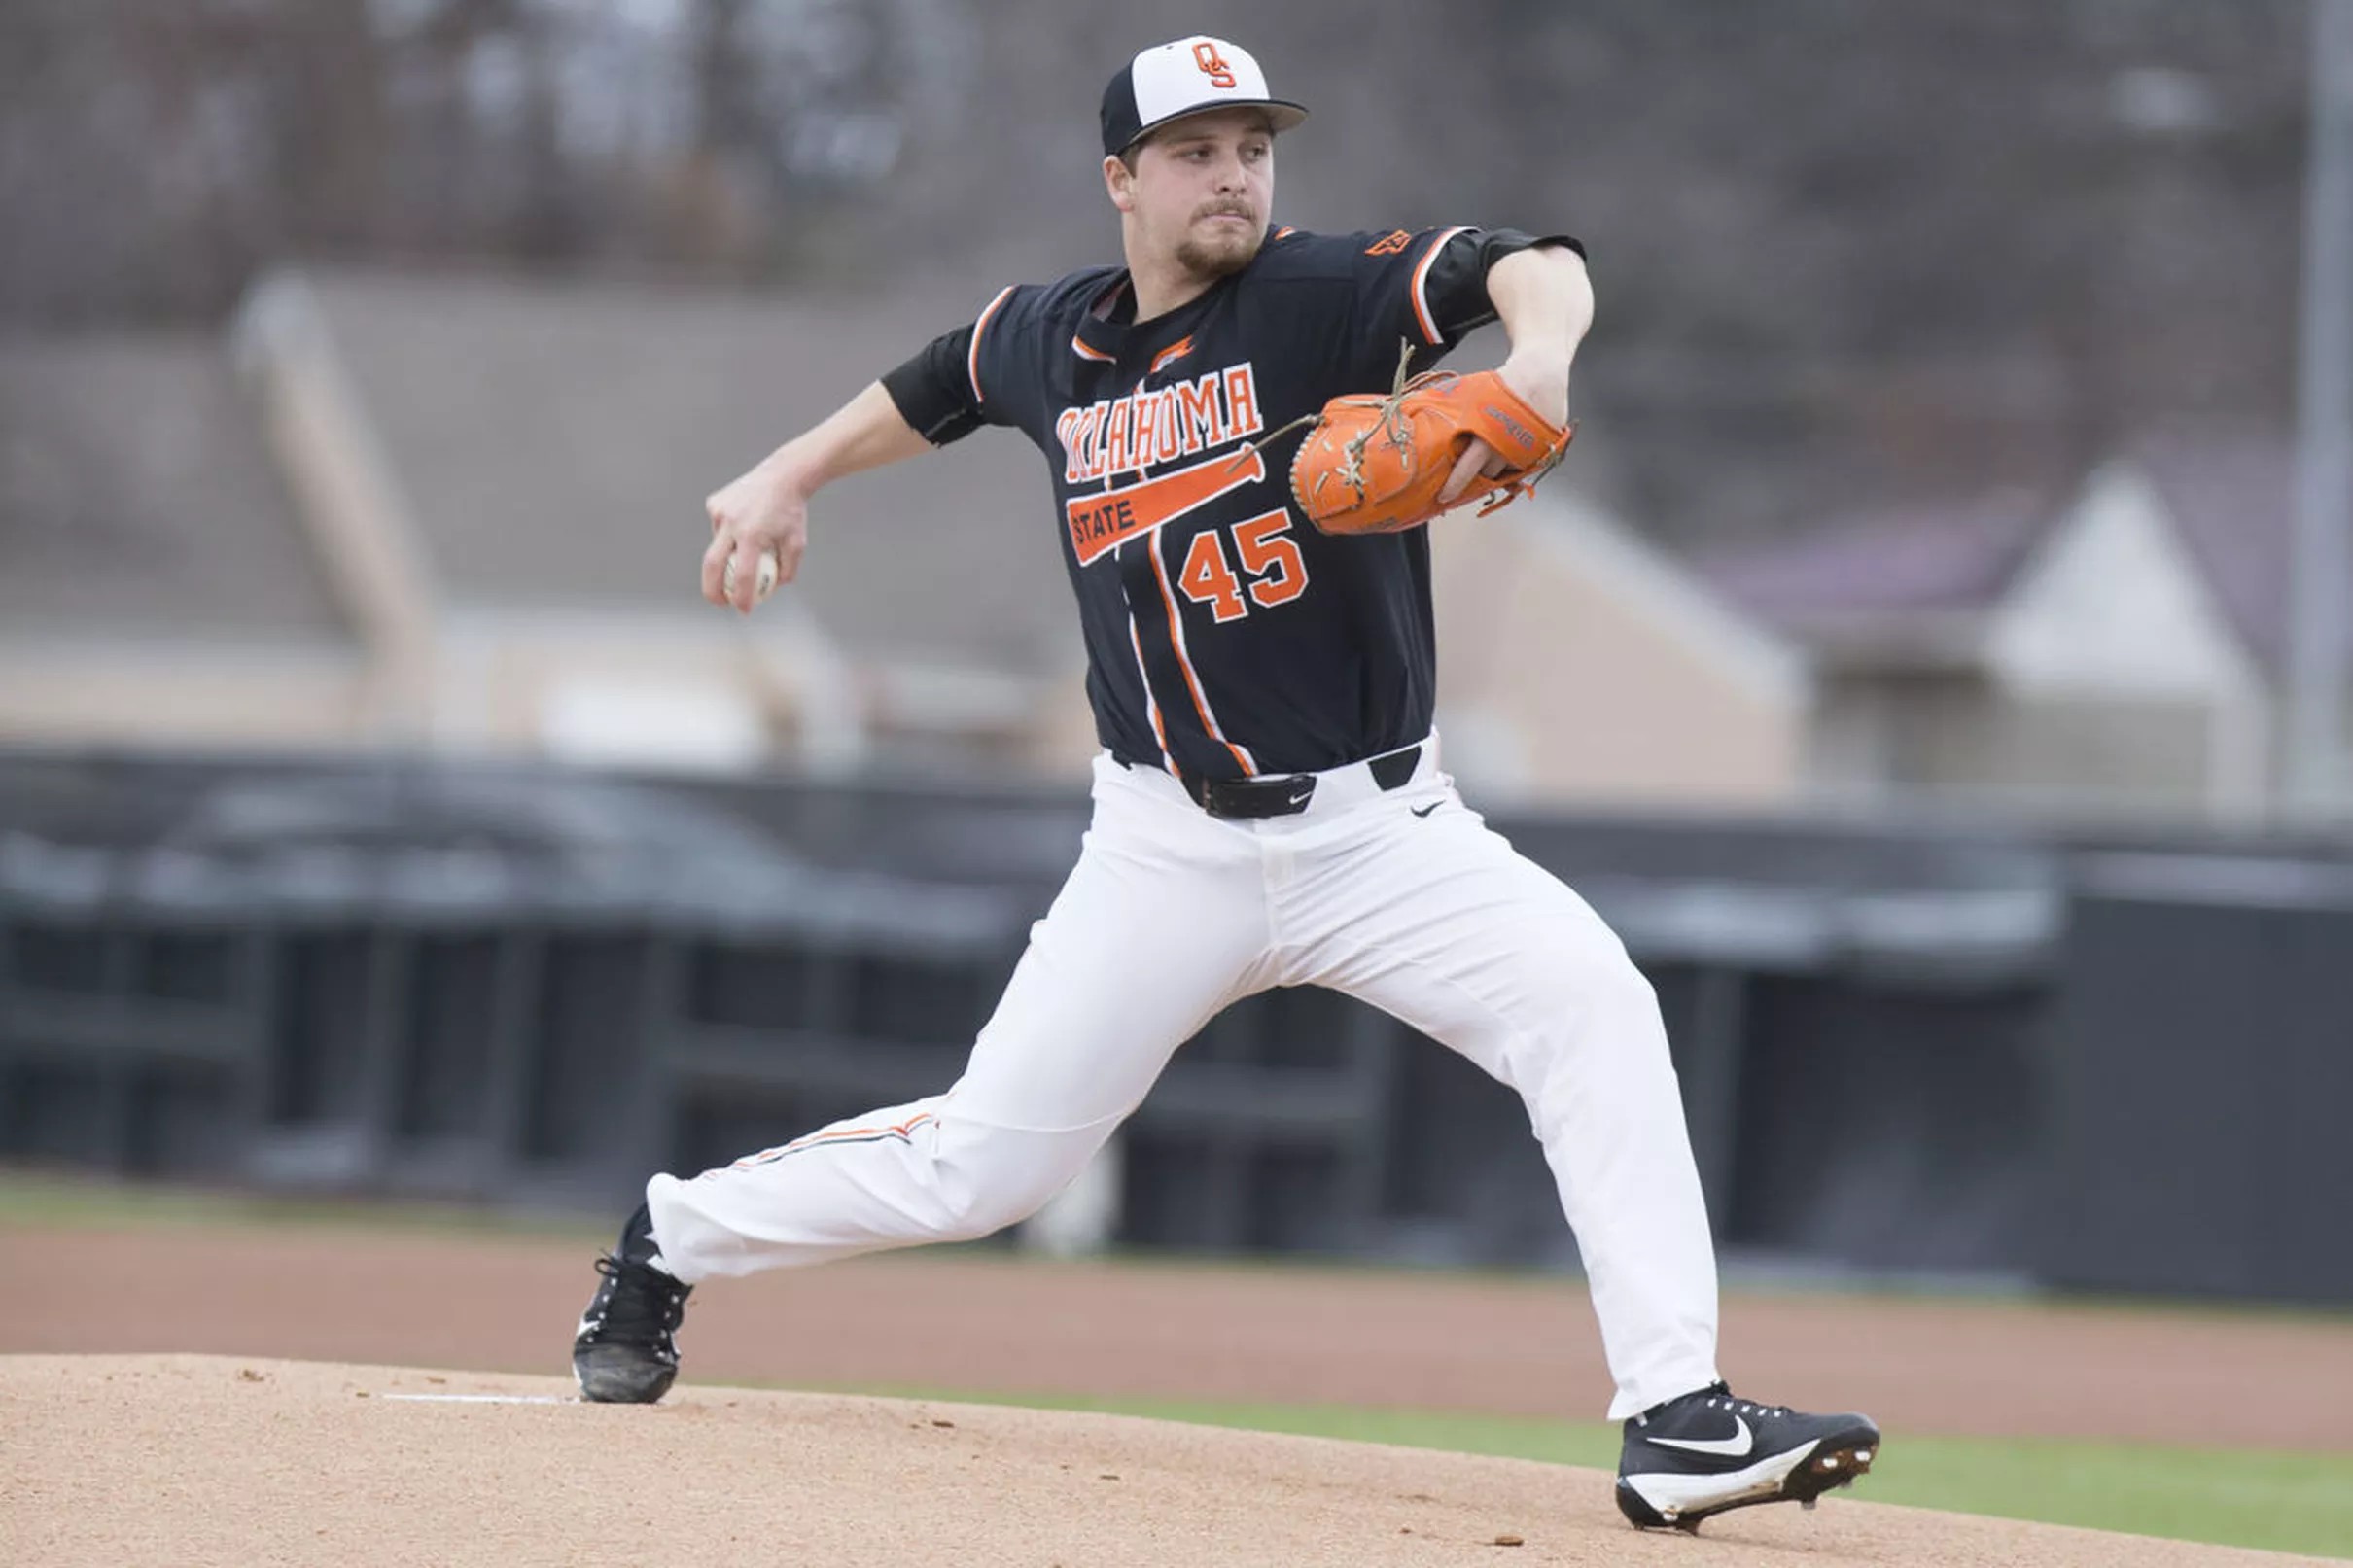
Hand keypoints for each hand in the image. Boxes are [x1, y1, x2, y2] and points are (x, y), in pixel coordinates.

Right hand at [700, 462, 809, 613]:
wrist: (783, 475)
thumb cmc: (792, 513)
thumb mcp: (797, 544)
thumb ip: (786, 571)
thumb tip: (769, 591)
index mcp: (753, 535)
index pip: (743, 575)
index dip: (741, 597)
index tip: (743, 610)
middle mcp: (731, 523)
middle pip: (712, 565)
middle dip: (712, 589)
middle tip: (720, 602)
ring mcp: (719, 511)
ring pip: (717, 545)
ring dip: (729, 552)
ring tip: (752, 536)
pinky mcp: (714, 503)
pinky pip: (718, 528)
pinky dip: (728, 532)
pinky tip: (745, 520)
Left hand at [1436, 356, 1570, 507]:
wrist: (1540, 371)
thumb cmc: (1503, 382)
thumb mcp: (1469, 394)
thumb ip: (1451, 414)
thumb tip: (1422, 420)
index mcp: (1486, 431)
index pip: (1467, 469)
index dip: (1454, 486)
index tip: (1444, 497)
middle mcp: (1507, 445)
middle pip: (1487, 477)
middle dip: (1475, 479)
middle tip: (1466, 480)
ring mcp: (1526, 451)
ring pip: (1505, 474)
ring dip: (1495, 469)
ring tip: (1491, 453)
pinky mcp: (1542, 452)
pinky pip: (1522, 468)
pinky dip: (1513, 463)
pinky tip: (1508, 450)